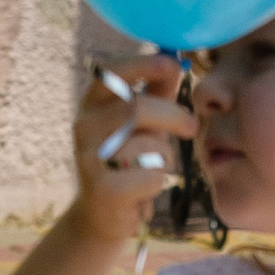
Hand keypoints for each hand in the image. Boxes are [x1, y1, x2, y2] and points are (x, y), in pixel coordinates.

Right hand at [71, 55, 192, 242]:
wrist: (102, 215)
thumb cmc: (128, 160)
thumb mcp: (141, 123)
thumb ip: (156, 92)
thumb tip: (176, 59)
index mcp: (93, 104)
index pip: (111, 73)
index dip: (142, 64)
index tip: (173, 64)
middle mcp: (84, 127)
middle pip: (136, 108)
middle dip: (173, 115)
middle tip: (191, 128)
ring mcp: (89, 158)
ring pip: (147, 145)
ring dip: (163, 156)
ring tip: (152, 168)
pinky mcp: (102, 189)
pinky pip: (150, 176)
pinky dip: (158, 182)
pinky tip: (143, 191)